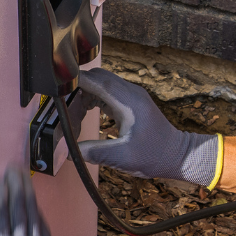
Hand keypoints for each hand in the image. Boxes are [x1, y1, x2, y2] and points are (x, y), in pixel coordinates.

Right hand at [76, 67, 221, 186]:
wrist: (178, 155)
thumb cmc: (155, 156)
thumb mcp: (123, 158)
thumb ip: (96, 152)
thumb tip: (71, 151)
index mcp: (129, 101)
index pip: (97, 81)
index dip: (75, 82)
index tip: (58, 88)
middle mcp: (130, 92)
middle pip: (96, 77)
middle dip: (76, 89)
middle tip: (63, 108)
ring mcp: (131, 95)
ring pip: (100, 83)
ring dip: (83, 95)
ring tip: (73, 115)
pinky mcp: (130, 101)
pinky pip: (106, 92)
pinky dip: (92, 99)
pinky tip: (84, 114)